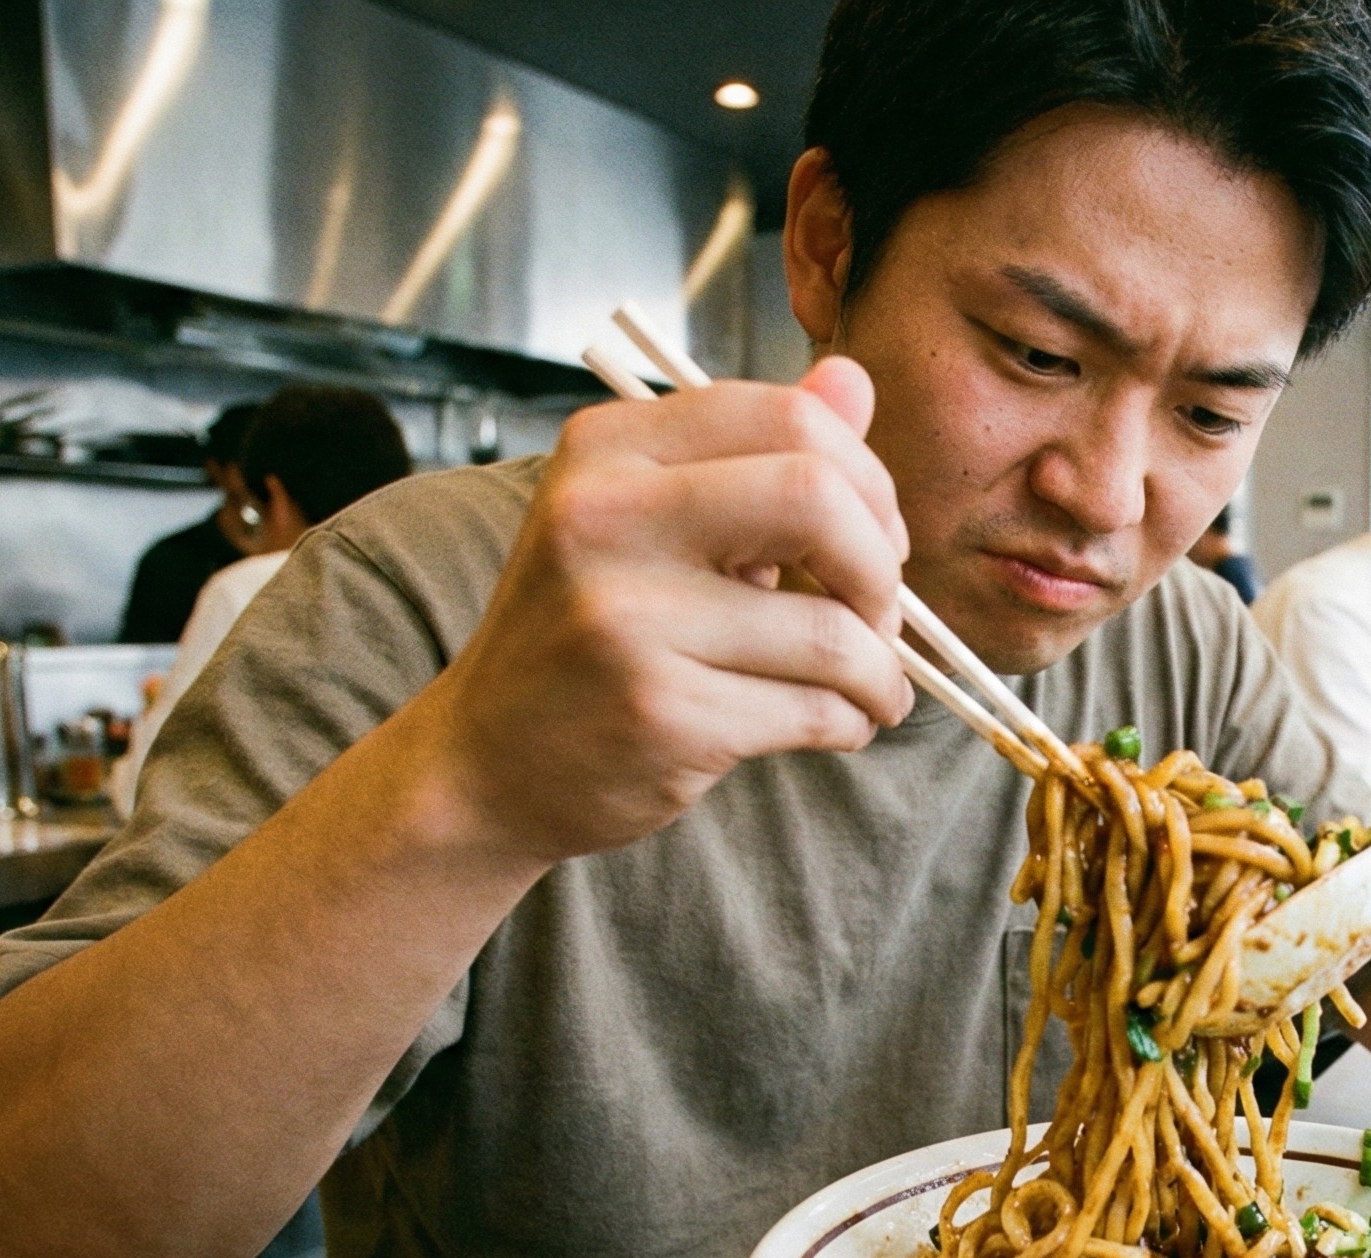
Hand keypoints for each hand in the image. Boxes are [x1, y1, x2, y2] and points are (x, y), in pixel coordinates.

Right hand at [420, 356, 914, 864]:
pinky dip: (855, 719)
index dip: (866, 477)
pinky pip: (815, 709)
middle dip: (881, 562)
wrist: (488, 766)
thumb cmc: (591, 634)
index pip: (787, 416)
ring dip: (880, 668)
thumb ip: (758, 451)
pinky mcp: (660, 714)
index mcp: (606, 449)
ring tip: (871, 687)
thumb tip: (854, 378)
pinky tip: (842, 724)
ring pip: (833, 630)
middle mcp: (605, 518)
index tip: (875, 535)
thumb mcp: (651, 520)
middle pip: (818, 495)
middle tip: (880, 610)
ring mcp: (628, 619)